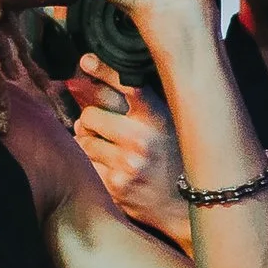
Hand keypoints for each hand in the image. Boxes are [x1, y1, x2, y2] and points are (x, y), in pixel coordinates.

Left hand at [64, 56, 188, 240]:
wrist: (185, 206)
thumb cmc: (173, 157)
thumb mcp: (165, 123)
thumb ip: (135, 103)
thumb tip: (87, 76)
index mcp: (157, 118)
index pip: (126, 85)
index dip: (104, 70)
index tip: (85, 61)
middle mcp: (142, 140)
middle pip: (90, 114)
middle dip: (90, 119)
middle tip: (101, 125)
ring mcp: (127, 165)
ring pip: (83, 141)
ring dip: (89, 142)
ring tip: (110, 149)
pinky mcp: (114, 187)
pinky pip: (85, 165)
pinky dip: (92, 164)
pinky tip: (111, 168)